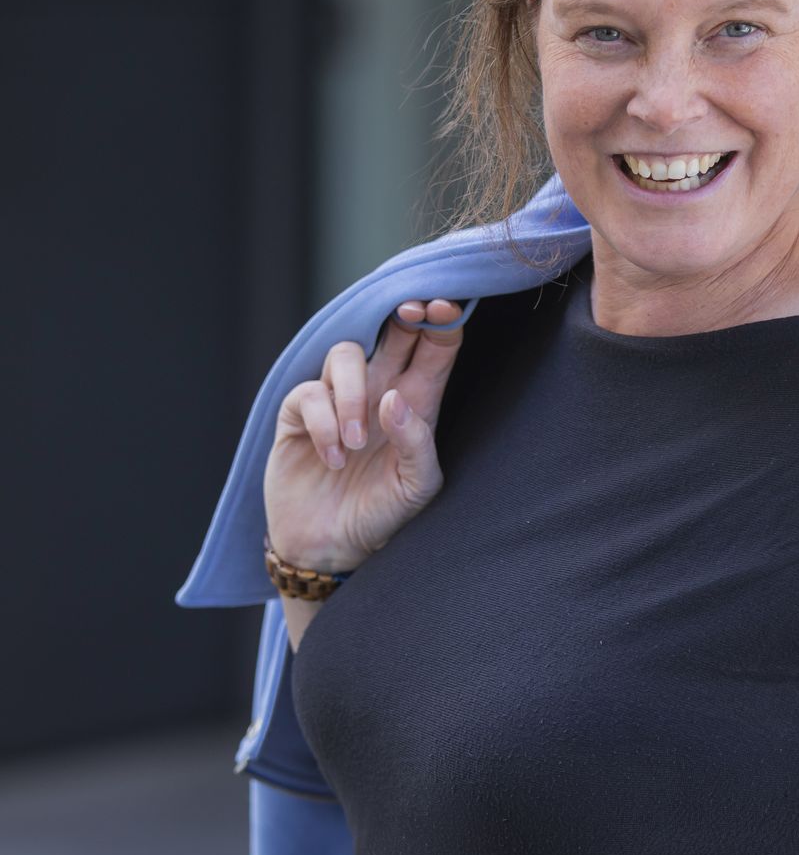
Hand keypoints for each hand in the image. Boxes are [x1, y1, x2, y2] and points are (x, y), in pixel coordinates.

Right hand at [262, 298, 465, 574]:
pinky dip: (324, 425)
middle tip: (409, 315)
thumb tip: (394, 399)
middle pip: (392, 331)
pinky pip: (310, 394)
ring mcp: (338, 399)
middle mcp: (379, 391)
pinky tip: (334, 459)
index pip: (434, 347)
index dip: (441, 320)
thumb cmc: (381, 514)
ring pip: (346, 353)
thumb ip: (416, 442)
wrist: (330, 546)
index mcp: (416, 402)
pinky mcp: (300, 414)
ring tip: (357, 443)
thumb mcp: (416, 487)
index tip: (443, 307)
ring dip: (354, 393)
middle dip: (401, 315)